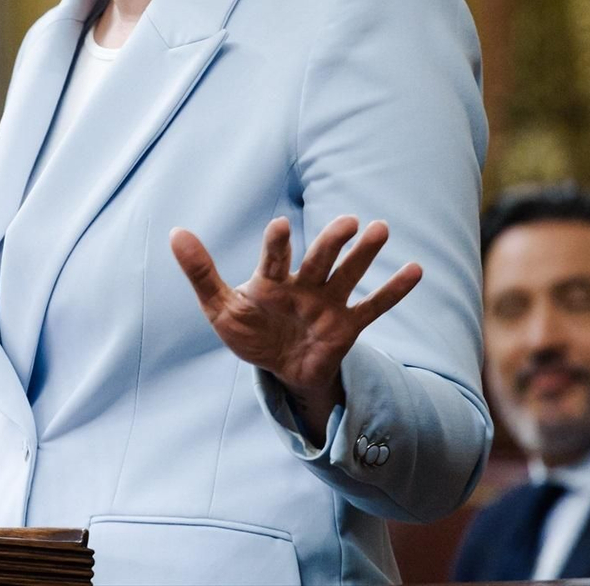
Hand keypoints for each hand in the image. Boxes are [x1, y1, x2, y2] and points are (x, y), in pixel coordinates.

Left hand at [170, 215, 421, 441]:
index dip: (277, 243)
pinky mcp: (347, 326)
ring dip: (364, 254)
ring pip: (349, 275)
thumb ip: (200, 272)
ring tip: (380, 228)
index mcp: (270, 280)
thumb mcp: (219, 307)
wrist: (279, 368)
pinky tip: (415, 270)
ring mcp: (327, 304)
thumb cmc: (248, 331)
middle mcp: (303, 285)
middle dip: (332, 242)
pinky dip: (393, 291)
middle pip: (319, 260)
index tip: (281, 225)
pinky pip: (373, 307)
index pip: (274, 258)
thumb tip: (175, 232)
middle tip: (348, 222)